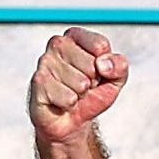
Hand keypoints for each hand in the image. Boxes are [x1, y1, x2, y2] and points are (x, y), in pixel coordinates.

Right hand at [28, 27, 127, 145]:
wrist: (72, 121)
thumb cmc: (91, 94)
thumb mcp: (115, 79)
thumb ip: (120, 66)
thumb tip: (103, 64)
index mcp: (76, 36)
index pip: (100, 46)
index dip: (105, 66)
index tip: (96, 72)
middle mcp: (58, 44)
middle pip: (91, 65)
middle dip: (92, 82)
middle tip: (83, 87)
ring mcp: (45, 62)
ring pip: (80, 83)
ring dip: (80, 95)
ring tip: (72, 94)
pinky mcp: (38, 82)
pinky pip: (67, 97)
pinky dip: (69, 104)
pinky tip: (61, 102)